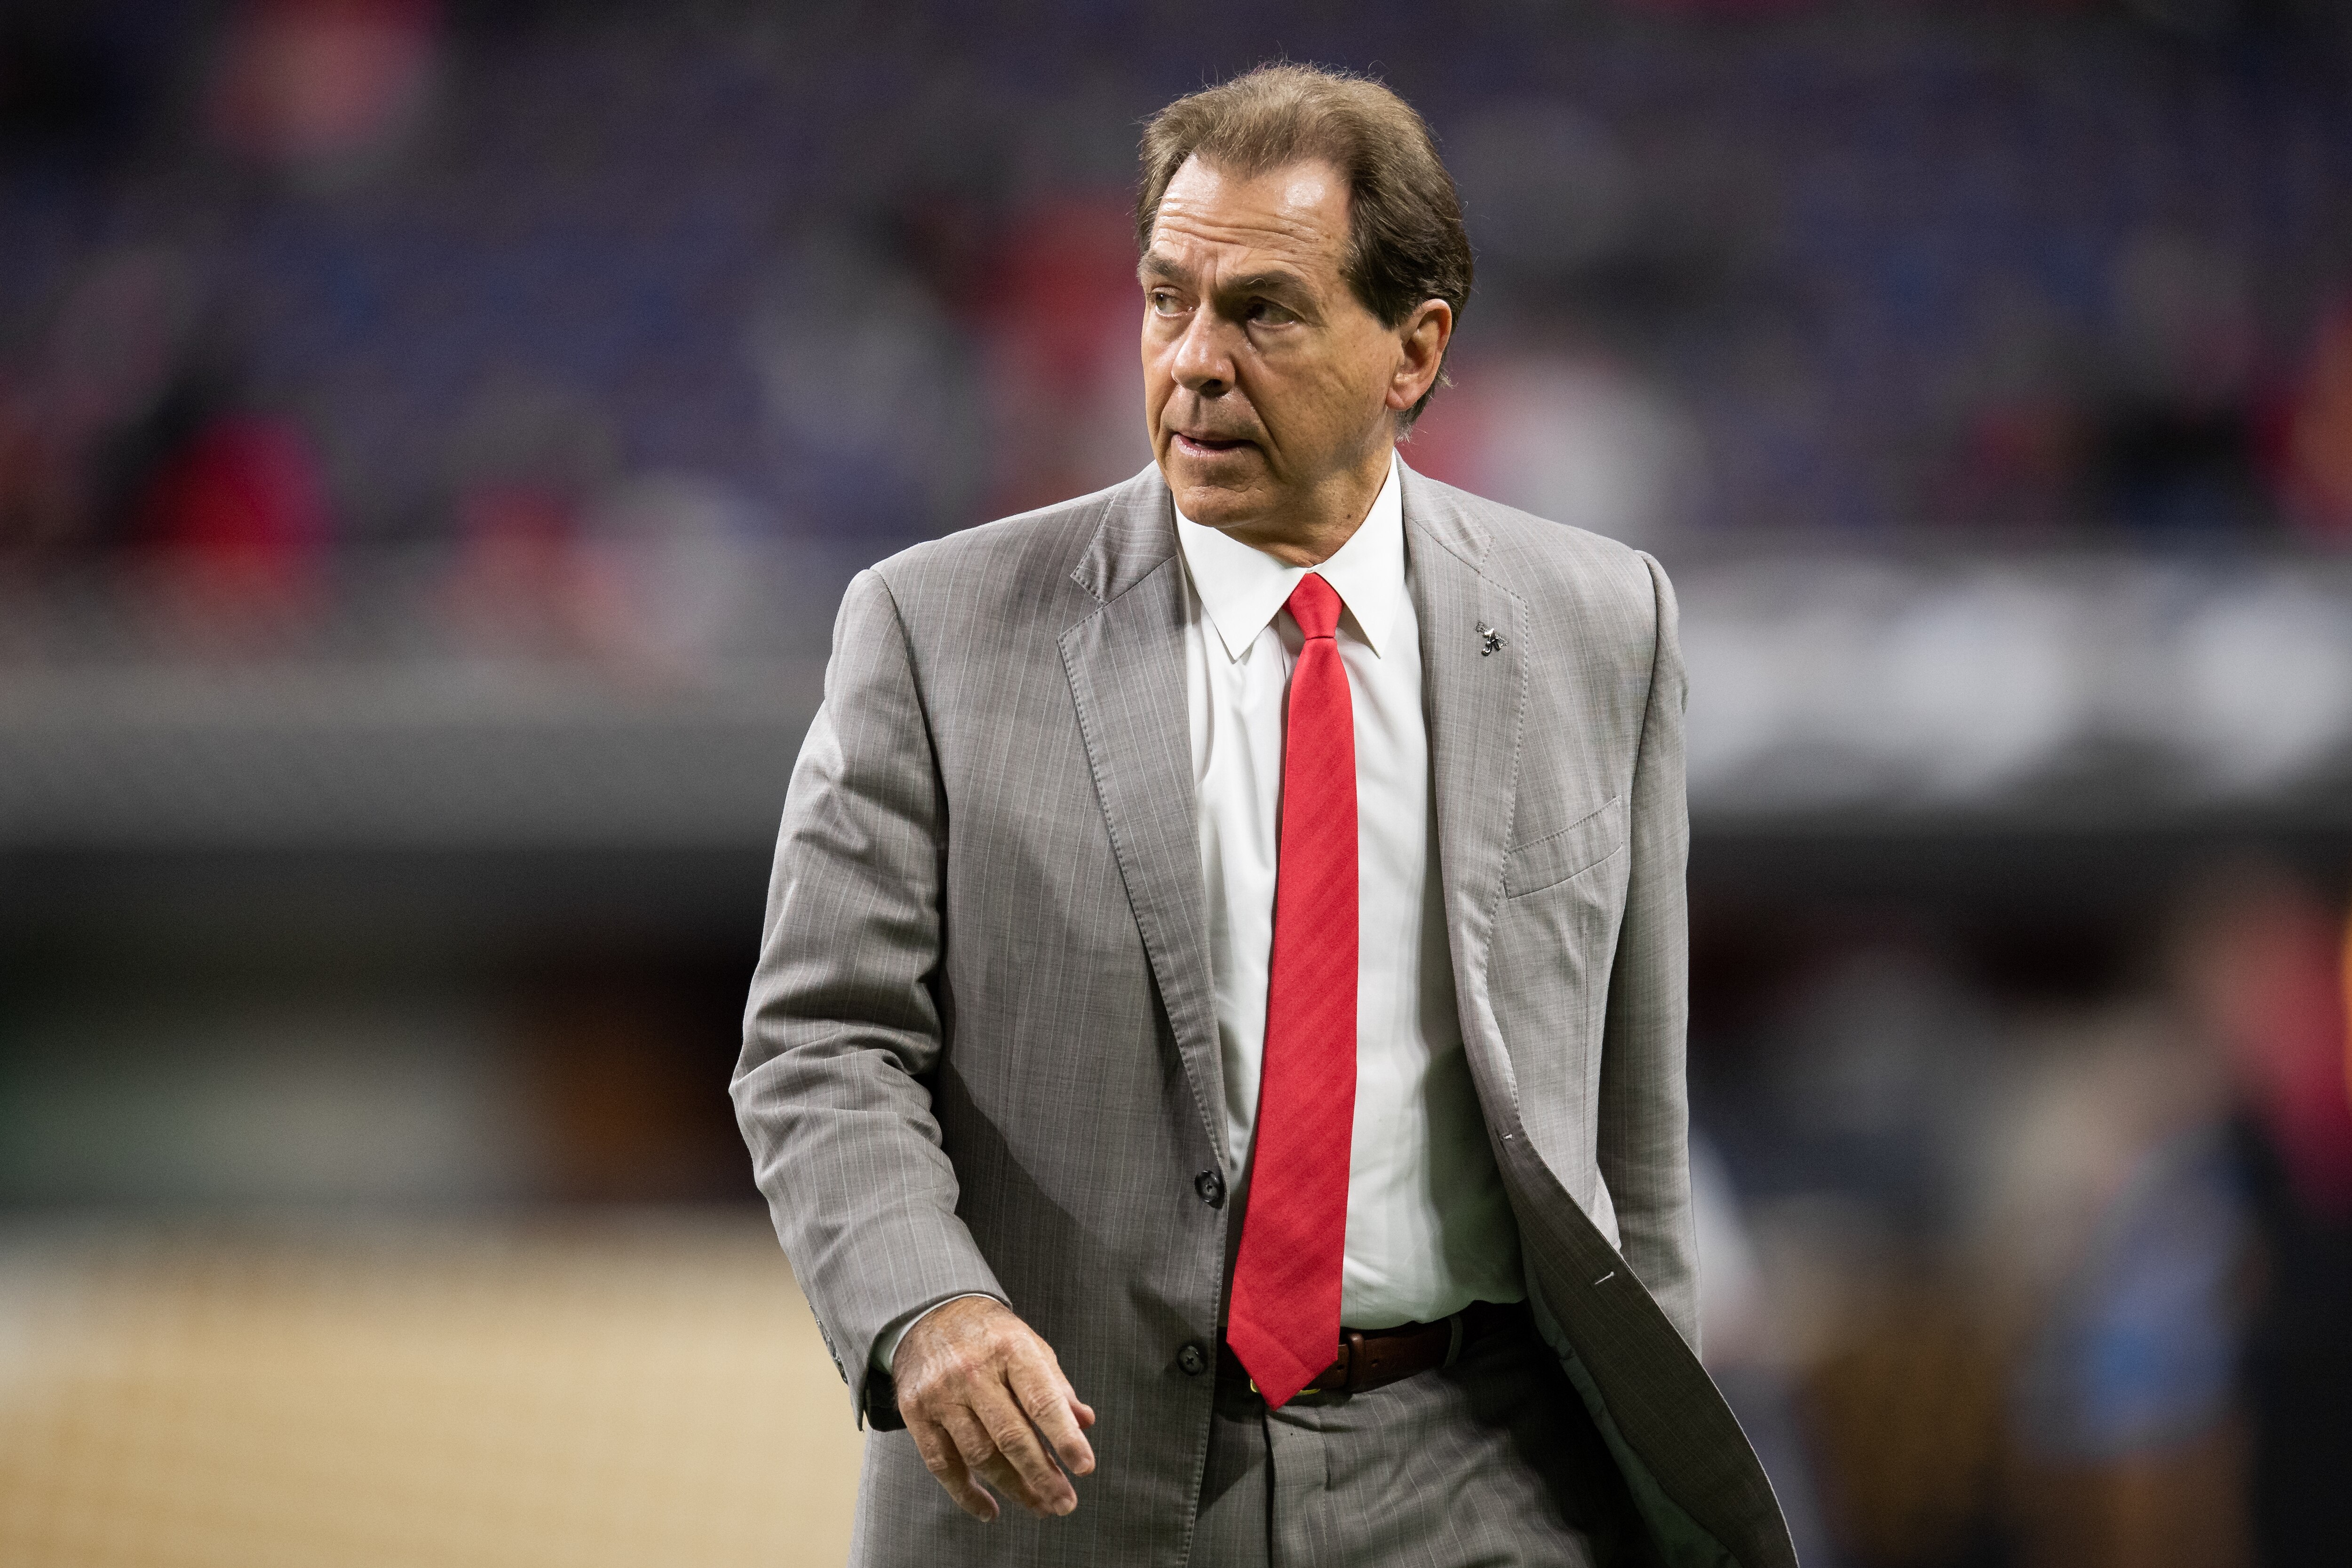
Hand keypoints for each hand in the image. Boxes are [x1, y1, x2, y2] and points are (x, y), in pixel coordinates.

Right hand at [890, 1296, 1096, 1521]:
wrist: (928, 1314)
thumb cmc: (989, 1336)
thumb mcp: (1029, 1345)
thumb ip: (1056, 1385)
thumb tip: (1085, 1422)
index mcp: (1010, 1350)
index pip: (1042, 1401)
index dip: (1065, 1437)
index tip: (1084, 1467)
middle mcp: (973, 1372)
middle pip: (1011, 1436)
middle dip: (1042, 1476)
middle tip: (1064, 1503)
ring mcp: (941, 1394)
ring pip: (979, 1456)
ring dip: (1013, 1489)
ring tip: (1039, 1506)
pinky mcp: (916, 1413)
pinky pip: (942, 1464)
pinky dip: (966, 1494)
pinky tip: (990, 1509)